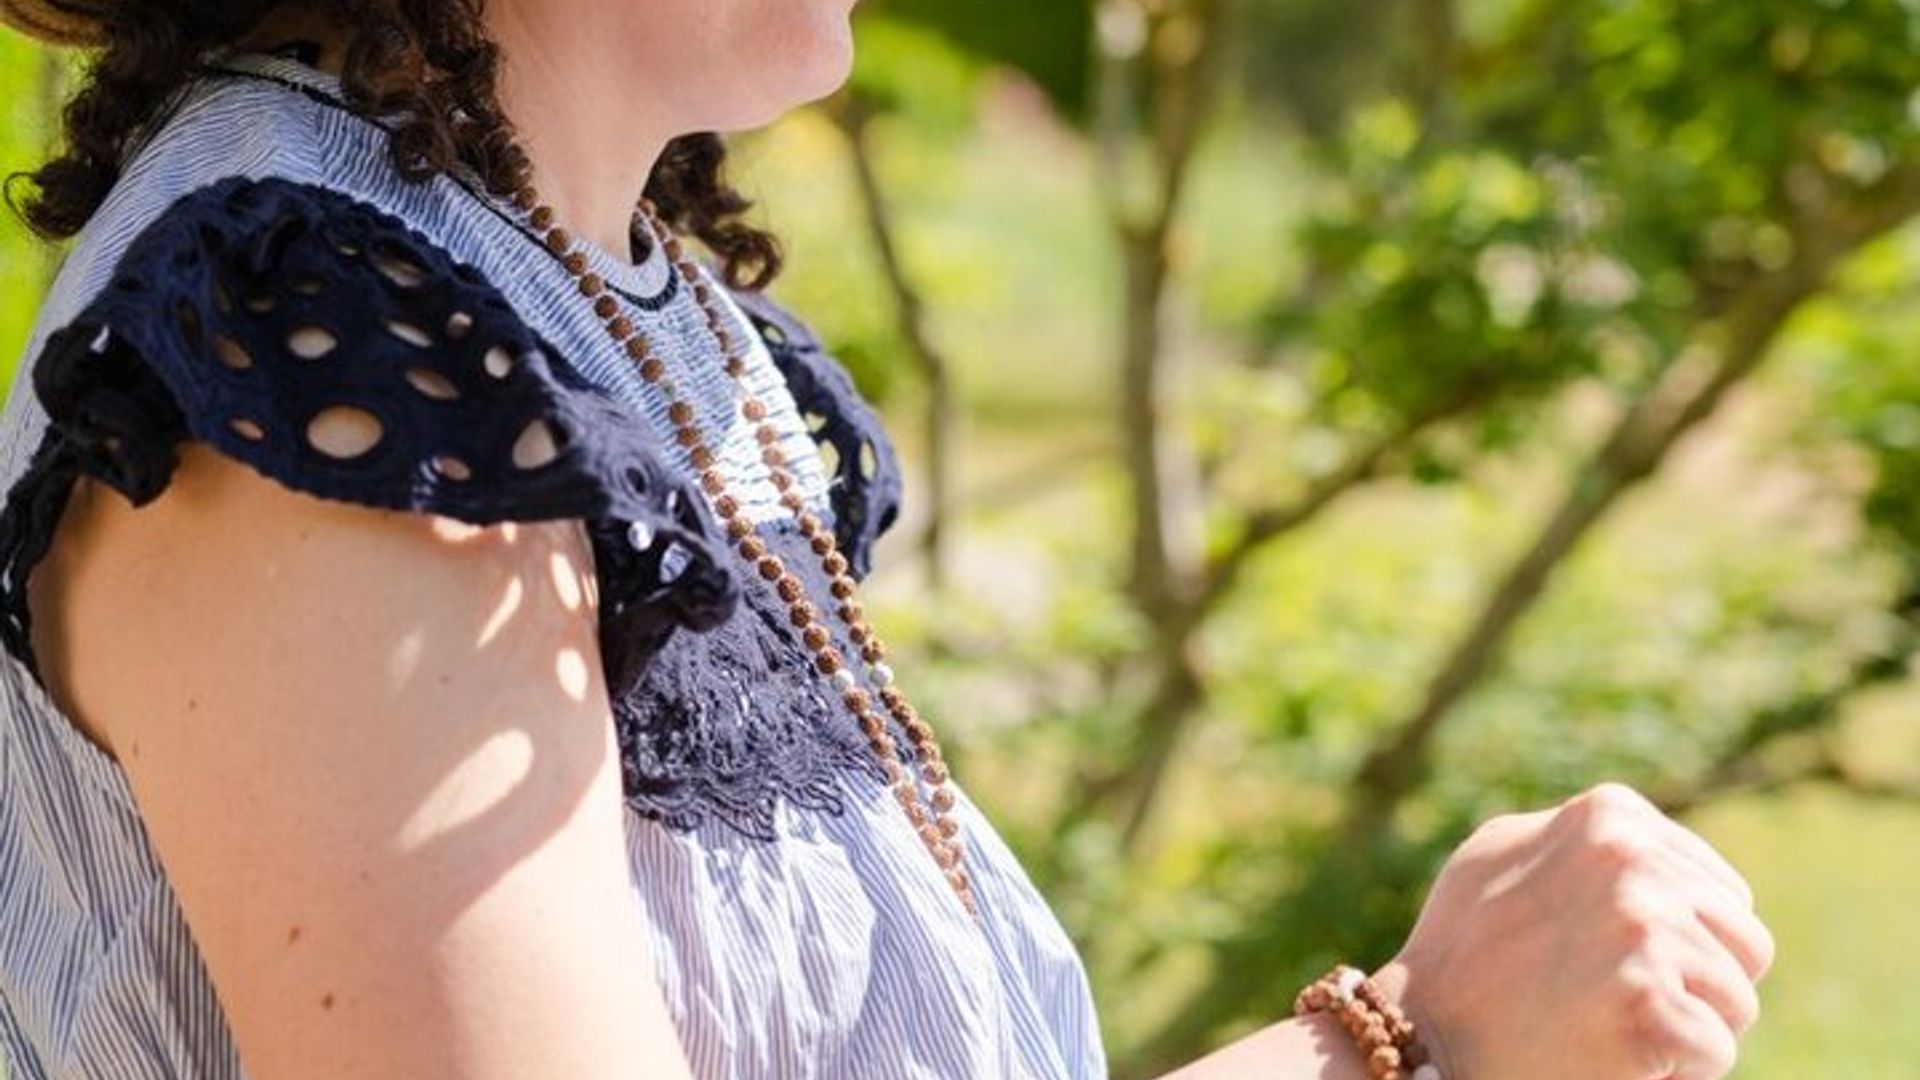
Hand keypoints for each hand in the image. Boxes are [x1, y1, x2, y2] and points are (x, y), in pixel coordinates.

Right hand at [1374, 783, 1773, 1079]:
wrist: (1421, 1033)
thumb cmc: (1458, 948)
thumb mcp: (1501, 853)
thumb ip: (1576, 835)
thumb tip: (1640, 839)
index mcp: (1611, 816)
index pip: (1724, 892)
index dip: (1686, 942)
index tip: (1618, 960)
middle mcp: (1633, 861)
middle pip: (1745, 943)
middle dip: (1699, 984)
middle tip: (1620, 1001)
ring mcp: (1643, 931)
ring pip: (1737, 1001)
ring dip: (1687, 1028)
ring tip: (1611, 1026)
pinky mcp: (1652, 1006)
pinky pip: (1714, 1050)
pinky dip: (1677, 1070)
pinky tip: (1617, 1056)